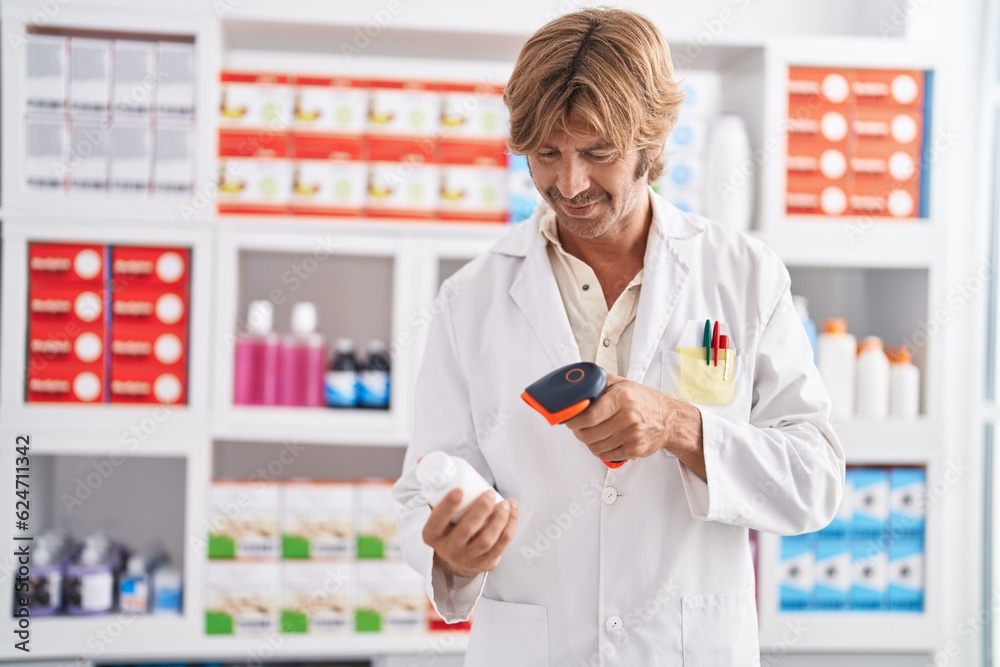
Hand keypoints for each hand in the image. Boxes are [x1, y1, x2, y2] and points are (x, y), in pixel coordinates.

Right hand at [422, 489, 518, 578]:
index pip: (437, 521)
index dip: (447, 507)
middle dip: (481, 509)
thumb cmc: (449, 522)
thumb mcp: (437, 508)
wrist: (457, 551)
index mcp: (431, 535)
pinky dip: (510, 526)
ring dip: (499, 519)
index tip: (460, 490)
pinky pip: (501, 545)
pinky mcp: (485, 563)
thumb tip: (426, 461)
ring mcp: (467, 559)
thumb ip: (434, 486)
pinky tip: (513, 511)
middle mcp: (447, 550)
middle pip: (466, 530)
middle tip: (489, 493)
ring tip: (506, 503)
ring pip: (486, 540)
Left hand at [565, 373, 703, 474]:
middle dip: (578, 432)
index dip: (573, 420)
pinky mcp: (634, 450)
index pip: (589, 415)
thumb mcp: (622, 383)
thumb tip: (576, 387)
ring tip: (591, 433)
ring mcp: (632, 435)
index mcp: (622, 397)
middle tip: (577, 427)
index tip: (568, 419)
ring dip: (588, 441)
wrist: (670, 419)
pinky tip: (604, 441)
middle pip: (589, 433)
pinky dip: (600, 450)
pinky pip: (606, 455)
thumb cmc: (644, 401)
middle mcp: (628, 417)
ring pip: (595, 446)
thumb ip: (599, 383)